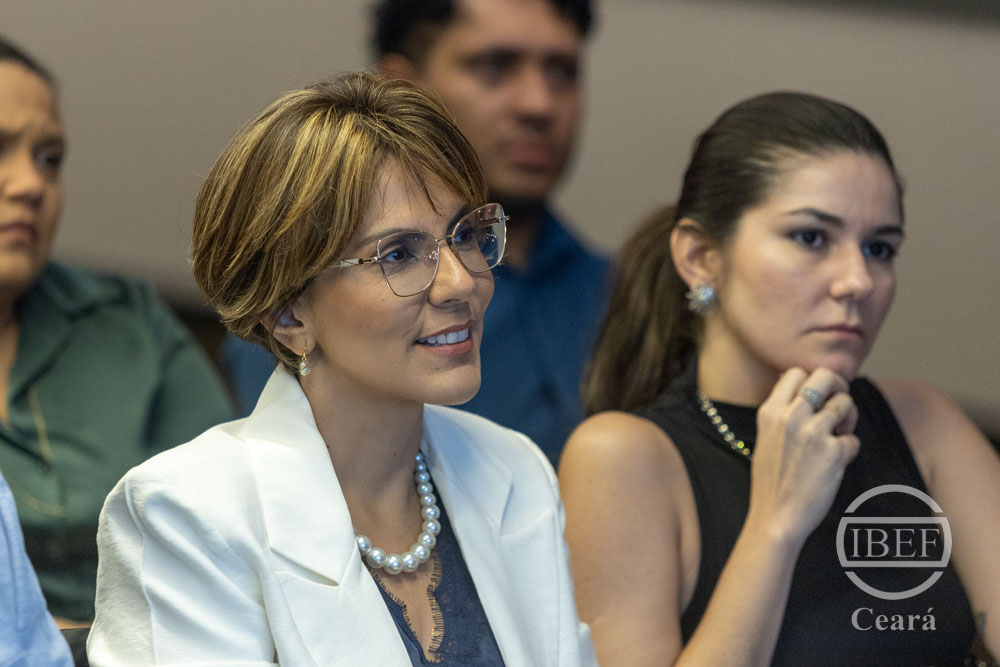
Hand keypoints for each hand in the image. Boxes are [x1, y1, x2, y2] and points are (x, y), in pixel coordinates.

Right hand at [747, 367, 859, 544]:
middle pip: (826, 377)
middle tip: (837, 407)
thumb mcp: (765, 438)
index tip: (816, 399)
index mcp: (769, 412)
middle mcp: (790, 417)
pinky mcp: (834, 452)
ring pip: (845, 403)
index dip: (810, 382)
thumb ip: (780, 412)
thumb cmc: (770, 481)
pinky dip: (848, 451)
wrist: (775, 517)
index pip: (796, 372)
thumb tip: (794, 383)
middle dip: (838, 388)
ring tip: (838, 437)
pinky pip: (853, 439)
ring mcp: (813, 433)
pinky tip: (835, 464)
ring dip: (848, 419)